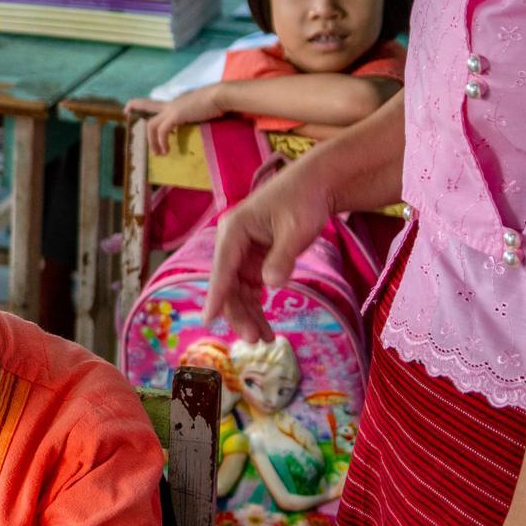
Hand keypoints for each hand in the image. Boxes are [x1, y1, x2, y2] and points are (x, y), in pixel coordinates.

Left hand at [127, 83, 228, 151]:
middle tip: (127, 114)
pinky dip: (161, 142)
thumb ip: (196, 115)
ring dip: (152, 141)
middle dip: (135, 108)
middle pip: (147, 105)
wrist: (221, 97)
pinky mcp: (175, 116)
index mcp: (177, 103)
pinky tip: (167, 150)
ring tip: (158, 154)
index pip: (156, 103)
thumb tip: (199, 123)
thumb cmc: (218, 103)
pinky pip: (162, 131)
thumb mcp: (203, 111)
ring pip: (152, 125)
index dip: (141, 103)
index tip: (129, 106)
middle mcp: (172, 104)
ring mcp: (173, 109)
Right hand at [206, 159, 334, 341]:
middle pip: (228, 285)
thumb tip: (270, 285)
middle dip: (239, 313)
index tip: (208, 320)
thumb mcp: (295, 228)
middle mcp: (232, 243)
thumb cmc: (303, 200)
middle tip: (253, 340)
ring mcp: (243, 253)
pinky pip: (251, 289)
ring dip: (249, 315)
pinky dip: (257, 307)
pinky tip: (265, 326)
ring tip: (264, 340)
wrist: (317, 185)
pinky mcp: (255, 260)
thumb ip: (282, 257)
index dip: (216, 296)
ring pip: (239, 291)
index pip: (221, 269)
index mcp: (233, 230)